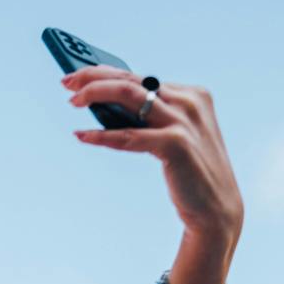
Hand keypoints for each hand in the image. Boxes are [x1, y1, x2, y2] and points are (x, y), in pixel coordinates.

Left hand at [65, 66, 244, 273]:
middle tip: (67, 82)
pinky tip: (83, 135)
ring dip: (95, 94)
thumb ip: (150, 119)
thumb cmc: (191, 173)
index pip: (141, 75)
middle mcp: (190, 101)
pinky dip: (103, 135)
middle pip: (132, 78)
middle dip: (94, 77)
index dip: (106, 72)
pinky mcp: (176, 144)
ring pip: (128, 94)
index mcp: (192, 94)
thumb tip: (105, 108)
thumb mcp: (175, 136)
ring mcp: (184, 121)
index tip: (80, 74)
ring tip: (73, 102)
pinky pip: (129, 135)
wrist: (217, 211)